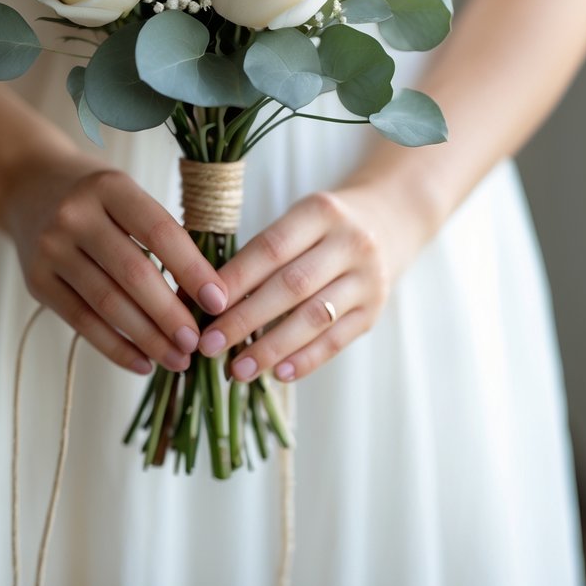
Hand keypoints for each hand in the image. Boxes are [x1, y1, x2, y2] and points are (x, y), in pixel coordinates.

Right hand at [1, 153, 228, 375]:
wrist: (27, 187)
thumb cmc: (96, 197)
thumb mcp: (126, 194)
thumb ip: (159, 233)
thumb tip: (204, 295)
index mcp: (109, 187)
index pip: (159, 231)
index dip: (191, 269)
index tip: (218, 300)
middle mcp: (75, 215)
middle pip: (133, 273)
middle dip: (170, 313)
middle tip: (197, 341)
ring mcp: (51, 248)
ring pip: (107, 303)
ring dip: (148, 338)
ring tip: (178, 358)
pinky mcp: (36, 280)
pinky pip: (81, 321)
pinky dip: (115, 347)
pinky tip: (143, 363)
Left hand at [198, 186, 420, 382]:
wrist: (388, 222)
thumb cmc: (322, 227)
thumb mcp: (296, 222)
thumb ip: (256, 255)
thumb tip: (198, 296)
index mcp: (321, 211)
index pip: (271, 248)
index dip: (236, 280)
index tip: (202, 307)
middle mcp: (350, 242)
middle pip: (290, 286)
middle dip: (245, 319)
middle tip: (209, 346)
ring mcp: (367, 278)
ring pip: (313, 319)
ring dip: (271, 348)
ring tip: (237, 370)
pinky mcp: (374, 310)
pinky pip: (336, 341)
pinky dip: (305, 360)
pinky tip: (277, 374)